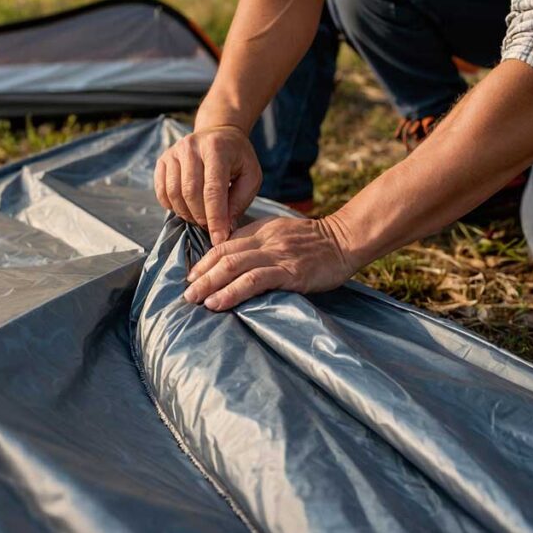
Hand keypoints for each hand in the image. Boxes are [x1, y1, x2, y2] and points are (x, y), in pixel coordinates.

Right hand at [155, 125, 262, 244]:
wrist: (219, 134)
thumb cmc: (238, 158)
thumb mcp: (251, 176)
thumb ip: (240, 201)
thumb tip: (225, 227)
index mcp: (217, 149)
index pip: (213, 190)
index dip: (215, 218)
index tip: (219, 239)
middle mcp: (192, 147)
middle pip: (190, 193)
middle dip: (201, 217)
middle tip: (210, 227)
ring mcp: (174, 152)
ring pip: (174, 194)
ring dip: (186, 214)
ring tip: (199, 218)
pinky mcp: (163, 160)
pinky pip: (162, 191)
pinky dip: (172, 207)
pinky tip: (186, 208)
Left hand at [183, 216, 360, 310]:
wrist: (345, 241)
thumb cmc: (315, 243)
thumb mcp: (282, 235)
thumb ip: (259, 244)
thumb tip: (234, 262)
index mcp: (261, 230)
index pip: (224, 244)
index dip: (204, 262)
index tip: (192, 277)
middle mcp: (265, 240)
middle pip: (223, 256)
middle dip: (201, 276)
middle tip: (186, 294)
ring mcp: (277, 255)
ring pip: (234, 267)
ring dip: (210, 285)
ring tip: (196, 300)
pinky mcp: (290, 272)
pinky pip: (255, 281)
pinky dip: (232, 292)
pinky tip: (219, 302)